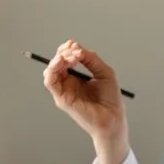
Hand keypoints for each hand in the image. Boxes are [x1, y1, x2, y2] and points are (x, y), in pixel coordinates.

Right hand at [43, 40, 128, 163]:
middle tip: (77, 52)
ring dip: (58, 59)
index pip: (65, 58)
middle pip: (56, 62)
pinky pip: (49, 82)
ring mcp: (64, 91)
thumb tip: (76, 47)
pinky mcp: (61, 98)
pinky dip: (53, 69)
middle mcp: (68, 83)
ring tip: (73, 58)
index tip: (76, 46)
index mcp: (77, 77)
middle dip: (64, 52)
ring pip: (50, 70)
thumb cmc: (110, 98)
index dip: (68, 49)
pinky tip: (64, 62)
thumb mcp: (103, 72)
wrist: (113, 118)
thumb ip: (90, 58)